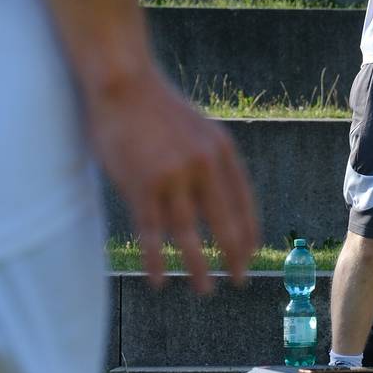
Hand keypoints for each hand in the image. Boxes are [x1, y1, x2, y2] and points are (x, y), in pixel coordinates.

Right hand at [87, 68, 258, 292]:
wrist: (122, 82)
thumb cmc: (156, 106)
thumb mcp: (198, 128)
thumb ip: (210, 160)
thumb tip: (221, 198)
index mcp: (222, 151)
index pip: (244, 204)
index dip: (249, 234)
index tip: (250, 255)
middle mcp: (204, 166)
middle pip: (225, 225)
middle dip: (235, 258)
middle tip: (239, 281)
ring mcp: (173, 177)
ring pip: (189, 236)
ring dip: (198, 268)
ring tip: (204, 291)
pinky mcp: (141, 186)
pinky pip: (151, 234)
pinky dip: (155, 261)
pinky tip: (158, 281)